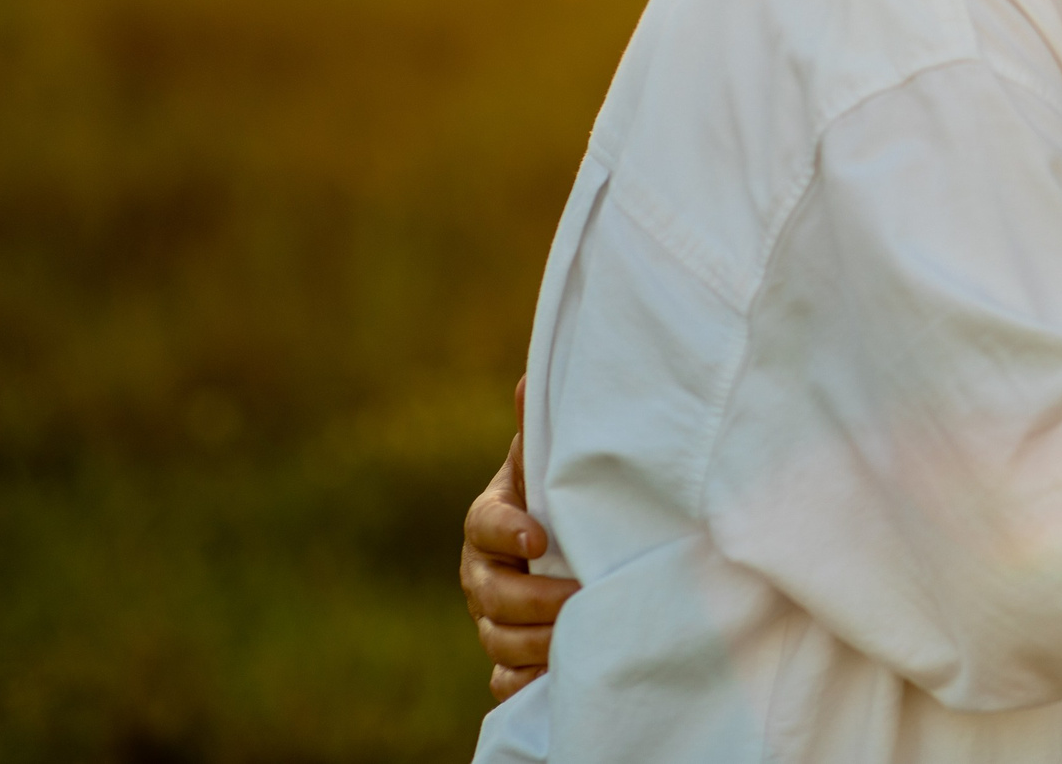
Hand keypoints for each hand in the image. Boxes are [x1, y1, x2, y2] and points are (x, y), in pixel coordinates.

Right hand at [460, 376, 578, 700]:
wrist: (571, 548)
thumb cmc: (565, 499)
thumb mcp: (554, 465)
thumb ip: (542, 429)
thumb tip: (529, 378)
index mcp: (491, 520)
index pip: (483, 525)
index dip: (507, 532)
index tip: (540, 536)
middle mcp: (484, 572)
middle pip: (488, 594)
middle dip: (530, 600)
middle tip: (575, 600)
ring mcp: (492, 618)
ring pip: (497, 641)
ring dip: (535, 643)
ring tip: (578, 638)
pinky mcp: (509, 658)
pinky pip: (506, 683)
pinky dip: (528, 683)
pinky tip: (560, 677)